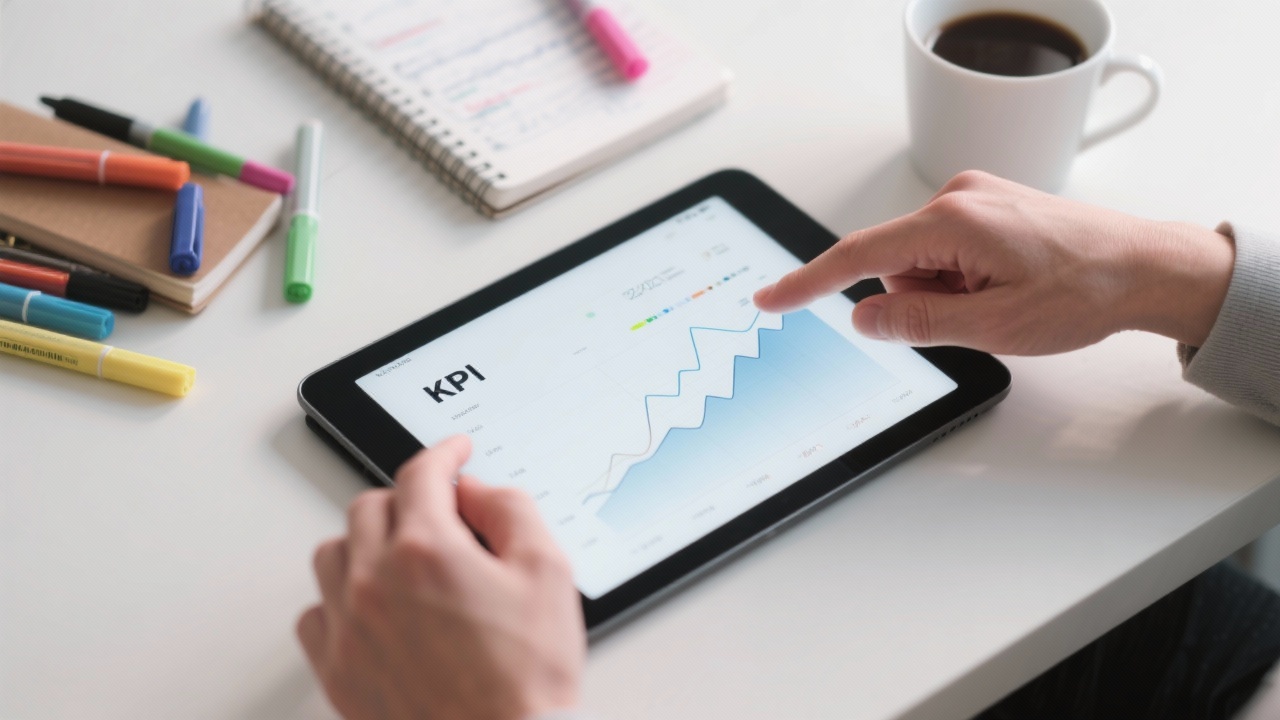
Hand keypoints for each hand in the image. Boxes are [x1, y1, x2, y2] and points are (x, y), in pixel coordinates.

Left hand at [297, 435, 585, 719]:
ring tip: (402, 558)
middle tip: (439, 513)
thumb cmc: (526, 679)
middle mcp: (375, 581)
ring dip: (366, 543)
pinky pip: (314, 614)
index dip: (443, 454)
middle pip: (370, 506)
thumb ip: (511, 511)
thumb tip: (477, 491)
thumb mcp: (548, 573)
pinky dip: (338, 600)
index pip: (421, 474)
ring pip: (333, 553)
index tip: (453, 453)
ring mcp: (348, 627)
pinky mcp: (336, 670)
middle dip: (408, 499)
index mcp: (426, 550)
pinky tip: (371, 608)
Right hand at [754, 171, 1234, 354]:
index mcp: (951, 223)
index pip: (858, 258)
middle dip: (921, 300)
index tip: (769, 299)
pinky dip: (962, 277)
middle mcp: (957, 198)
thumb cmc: (1084, 290)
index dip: (807, 283)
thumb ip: (916, 322)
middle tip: (982, 315)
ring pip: (921, 263)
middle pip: (895, 266)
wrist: (1147, 267)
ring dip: (947, 292)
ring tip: (1005, 298)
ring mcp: (974, 198)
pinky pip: (946, 251)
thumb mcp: (993, 325)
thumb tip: (862, 317)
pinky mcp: (987, 206)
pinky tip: (1008, 284)